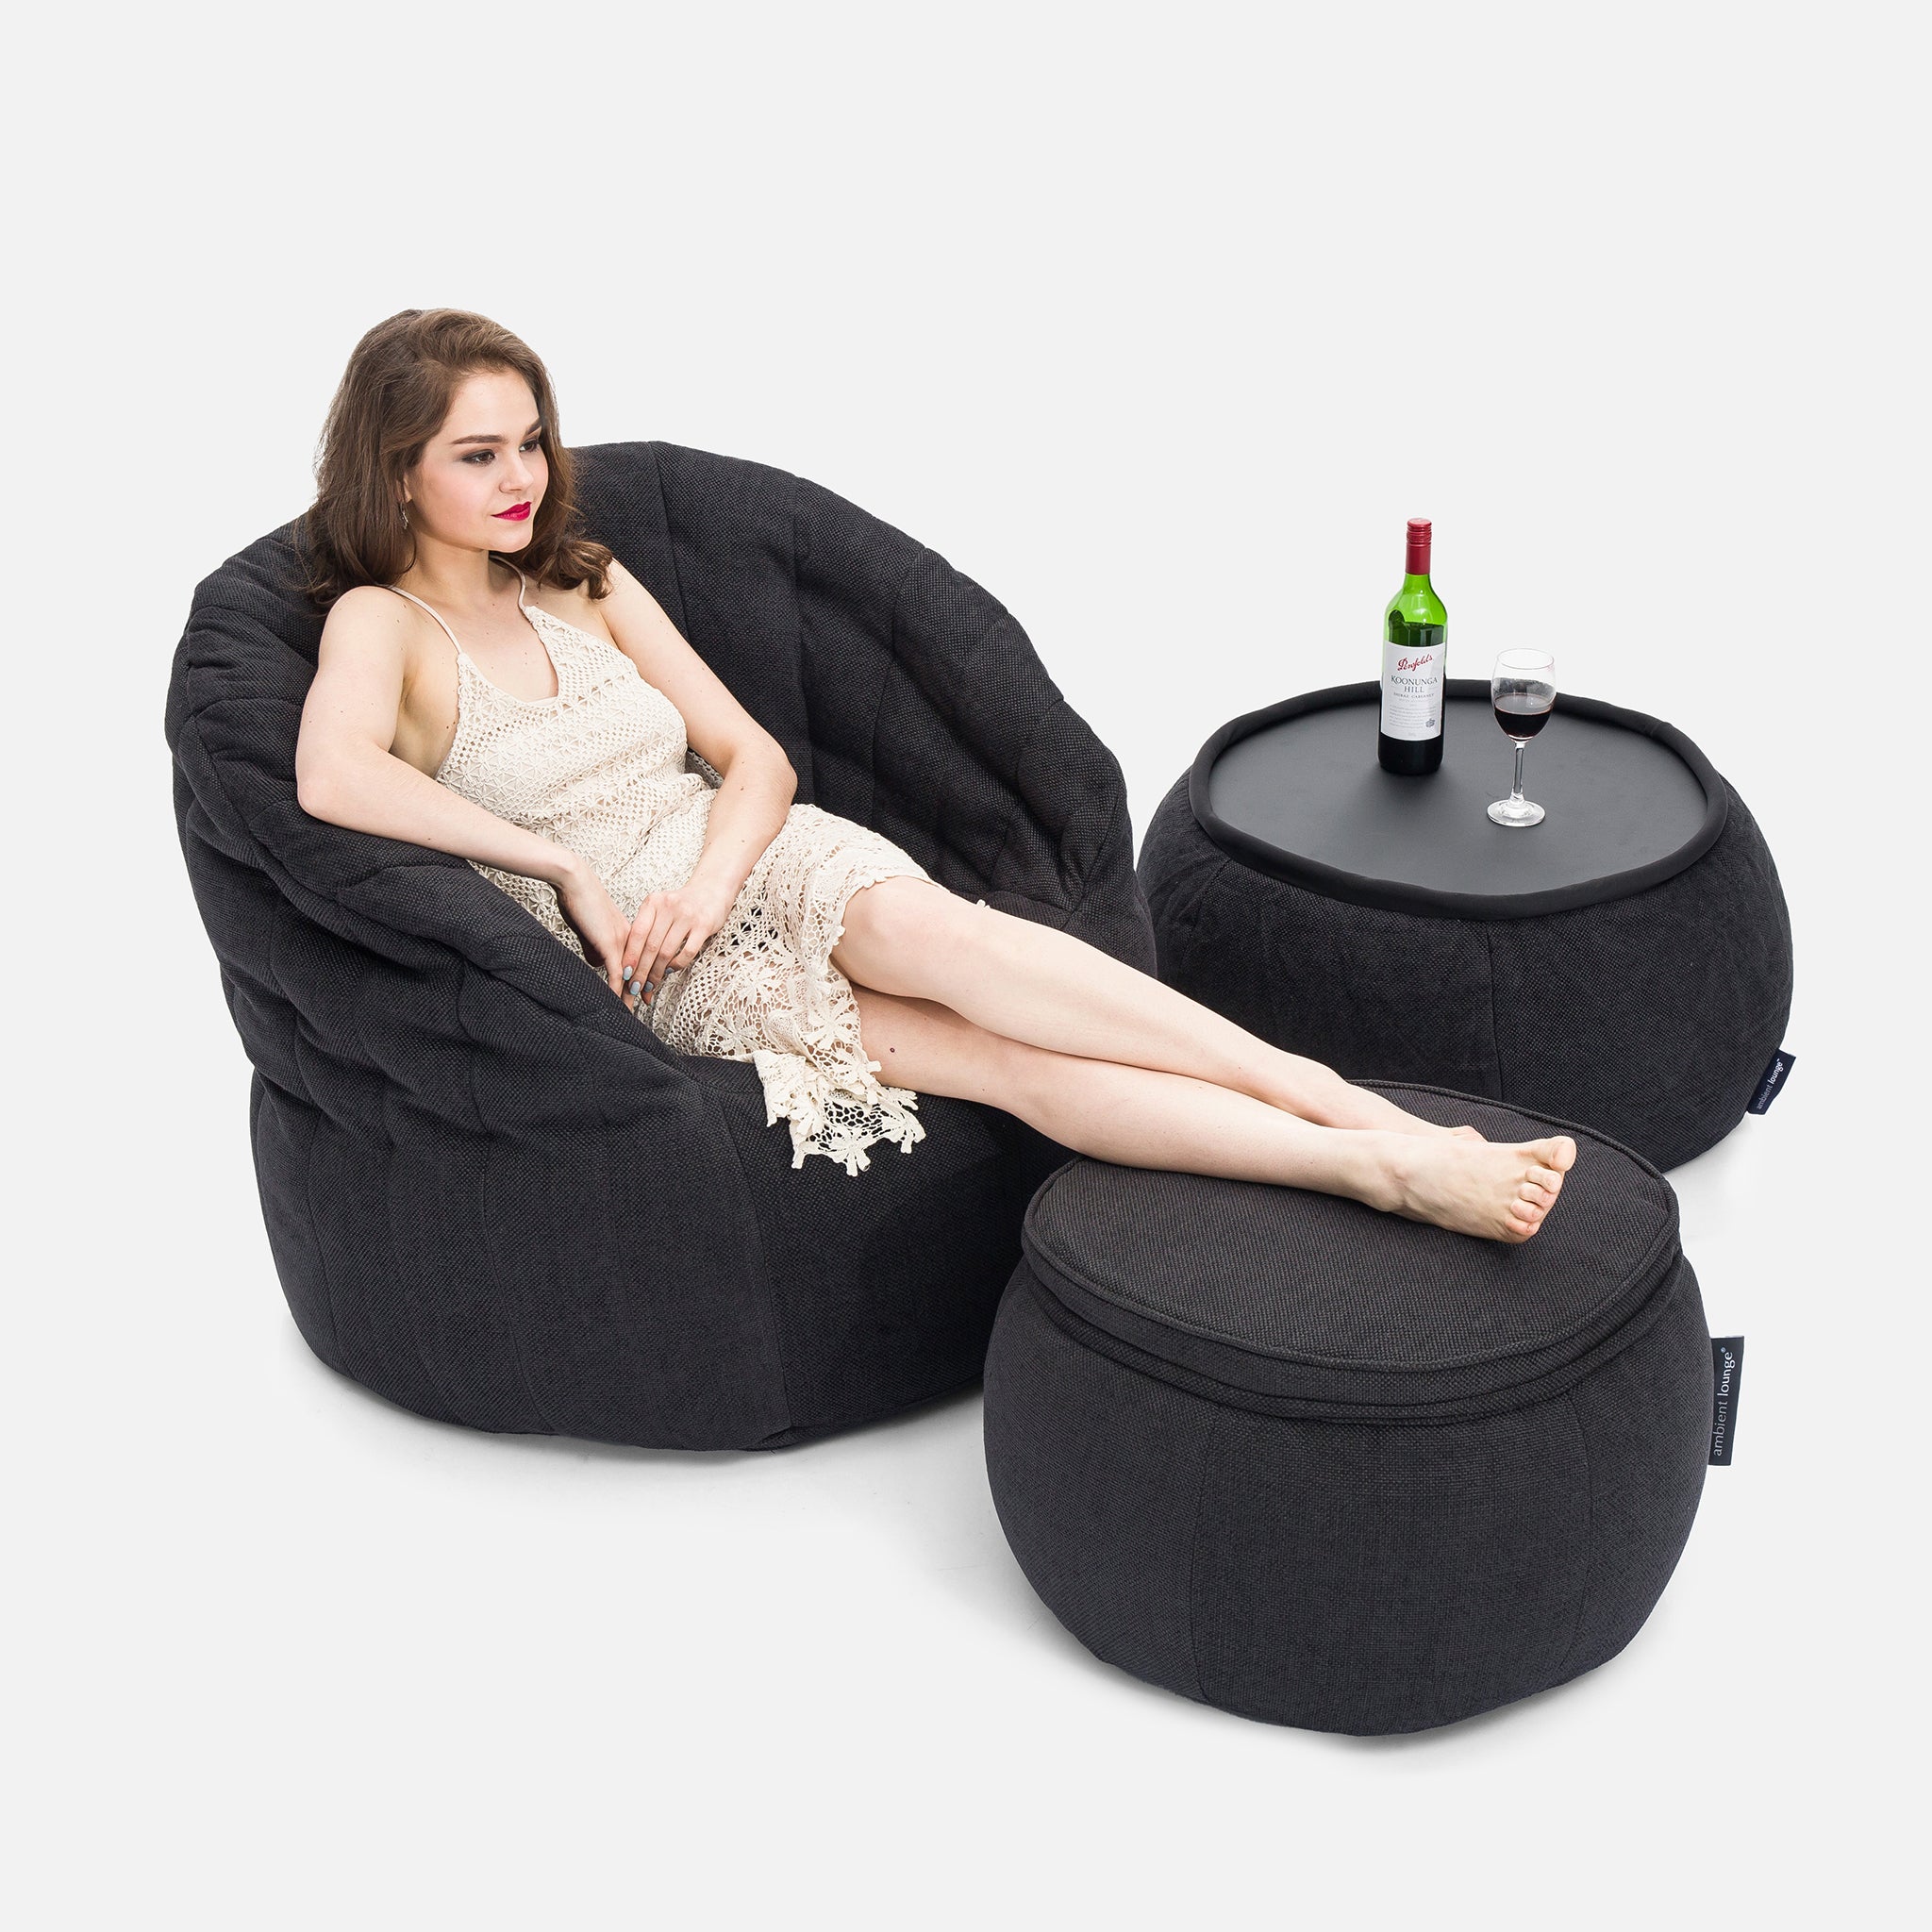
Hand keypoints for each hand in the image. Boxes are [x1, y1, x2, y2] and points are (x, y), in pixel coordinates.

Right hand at [551, 856, 636, 1005]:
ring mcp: (621, 941)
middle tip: (646, 1005)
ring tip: (630, 1012)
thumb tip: (598, 964)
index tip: (644, 992)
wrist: (575, 881)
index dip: (641, 977)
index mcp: (629, 932)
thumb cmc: (580, 900)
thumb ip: (596, 946)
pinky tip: (617, 1002)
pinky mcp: (609, 943)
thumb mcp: (591, 928)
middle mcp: (629, 937)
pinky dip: (617, 989)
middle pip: (639, 969)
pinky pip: (616, 972)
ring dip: (629, 994)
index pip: (639, 960)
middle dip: (641, 989)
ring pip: (630, 974)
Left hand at [625, 877, 736, 1008]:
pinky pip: (687, 952)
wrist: (711, 889)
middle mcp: (668, 907)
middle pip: (651, 946)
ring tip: (651, 985)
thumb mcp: (659, 908)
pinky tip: (670, 970)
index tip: (624, 974)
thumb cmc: (681, 904)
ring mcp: (687, 916)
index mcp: (653, 902)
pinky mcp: (704, 926)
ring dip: (657, 973)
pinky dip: (676, 965)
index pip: (637, 933)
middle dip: (641, 971)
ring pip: (666, 952)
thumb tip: (630, 960)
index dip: (630, 956)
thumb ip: (646, 927)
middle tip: (635, 988)